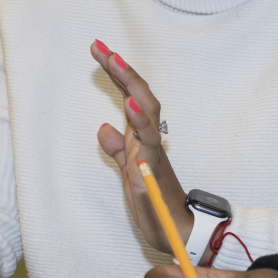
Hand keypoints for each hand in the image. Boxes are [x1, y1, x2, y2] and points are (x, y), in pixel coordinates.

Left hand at [92, 41, 190, 252]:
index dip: (117, 73)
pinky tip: (129, 104)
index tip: (100, 51)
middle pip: (139, 94)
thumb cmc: (156, 203)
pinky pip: (148, 138)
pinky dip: (140, 119)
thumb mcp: (129, 172)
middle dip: (121, 69)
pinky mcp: (153, 166)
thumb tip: (103, 128)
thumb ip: (118, 150)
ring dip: (130, 84)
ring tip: (115, 62)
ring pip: (146, 108)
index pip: (130, 97)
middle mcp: (149, 138)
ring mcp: (152, 150)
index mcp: (141, 137)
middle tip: (101, 47)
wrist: (177, 231)